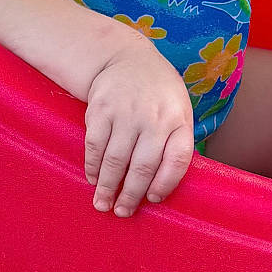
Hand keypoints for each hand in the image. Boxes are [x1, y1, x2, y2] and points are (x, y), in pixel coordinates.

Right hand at [83, 40, 193, 216]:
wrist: (127, 58)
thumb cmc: (158, 95)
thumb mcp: (178, 110)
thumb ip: (174, 143)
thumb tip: (161, 187)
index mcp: (178, 120)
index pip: (178, 160)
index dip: (165, 184)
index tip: (153, 200)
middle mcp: (154, 117)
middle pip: (143, 167)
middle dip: (131, 195)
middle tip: (122, 213)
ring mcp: (126, 113)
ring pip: (116, 160)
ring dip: (108, 187)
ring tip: (103, 204)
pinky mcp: (101, 110)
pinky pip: (95, 146)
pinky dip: (93, 167)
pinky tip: (93, 179)